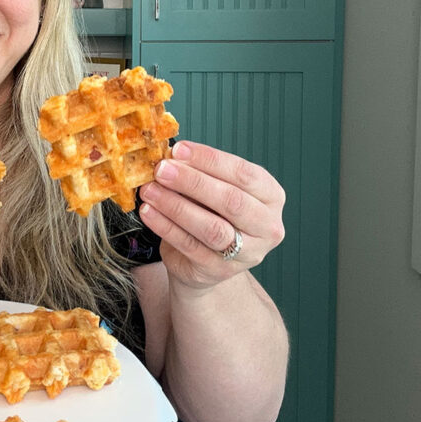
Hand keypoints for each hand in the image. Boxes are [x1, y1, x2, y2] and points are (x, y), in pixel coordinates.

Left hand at [137, 141, 284, 289]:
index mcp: (271, 196)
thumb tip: (170, 156)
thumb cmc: (212, 213)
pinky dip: (166, 227)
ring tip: (150, 190)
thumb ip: (200, 173)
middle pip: (232, 201)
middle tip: (161, 170)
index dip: (210, 160)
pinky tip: (149, 212)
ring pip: (212, 228)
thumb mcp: (214, 189)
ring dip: (176, 206)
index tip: (179, 149)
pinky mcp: (219, 271)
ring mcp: (247, 253)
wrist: (205, 260)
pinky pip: (190, 246)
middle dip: (192, 182)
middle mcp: (267, 226)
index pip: (244, 174)